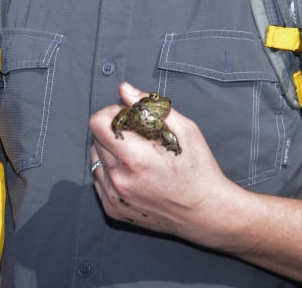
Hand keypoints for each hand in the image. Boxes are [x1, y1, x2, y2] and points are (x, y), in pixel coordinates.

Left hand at [89, 81, 242, 247]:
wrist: (206, 212)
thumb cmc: (198, 169)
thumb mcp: (184, 129)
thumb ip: (149, 106)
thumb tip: (124, 89)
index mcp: (134, 157)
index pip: (98, 123)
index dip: (113, 114)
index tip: (130, 117)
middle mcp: (119, 178)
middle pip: (96, 138)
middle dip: (115, 130)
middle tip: (139, 135)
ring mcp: (114, 196)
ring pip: (96, 158)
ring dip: (110, 150)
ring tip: (137, 154)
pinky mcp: (113, 209)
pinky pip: (99, 179)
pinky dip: (111, 170)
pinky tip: (134, 172)